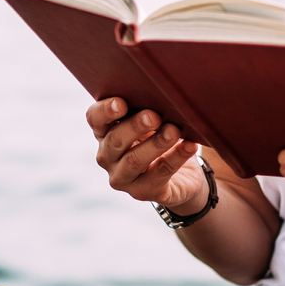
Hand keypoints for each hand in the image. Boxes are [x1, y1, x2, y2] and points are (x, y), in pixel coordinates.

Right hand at [90, 99, 208, 212]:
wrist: (182, 174)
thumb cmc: (161, 137)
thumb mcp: (152, 121)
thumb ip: (147, 108)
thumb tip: (162, 93)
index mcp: (104, 132)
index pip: (95, 119)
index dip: (105, 111)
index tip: (121, 103)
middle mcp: (107, 156)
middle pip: (115, 140)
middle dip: (135, 126)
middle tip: (155, 116)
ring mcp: (122, 177)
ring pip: (134, 160)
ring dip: (155, 144)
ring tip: (174, 130)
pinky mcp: (143, 192)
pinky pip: (159, 174)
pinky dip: (176, 157)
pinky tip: (189, 145)